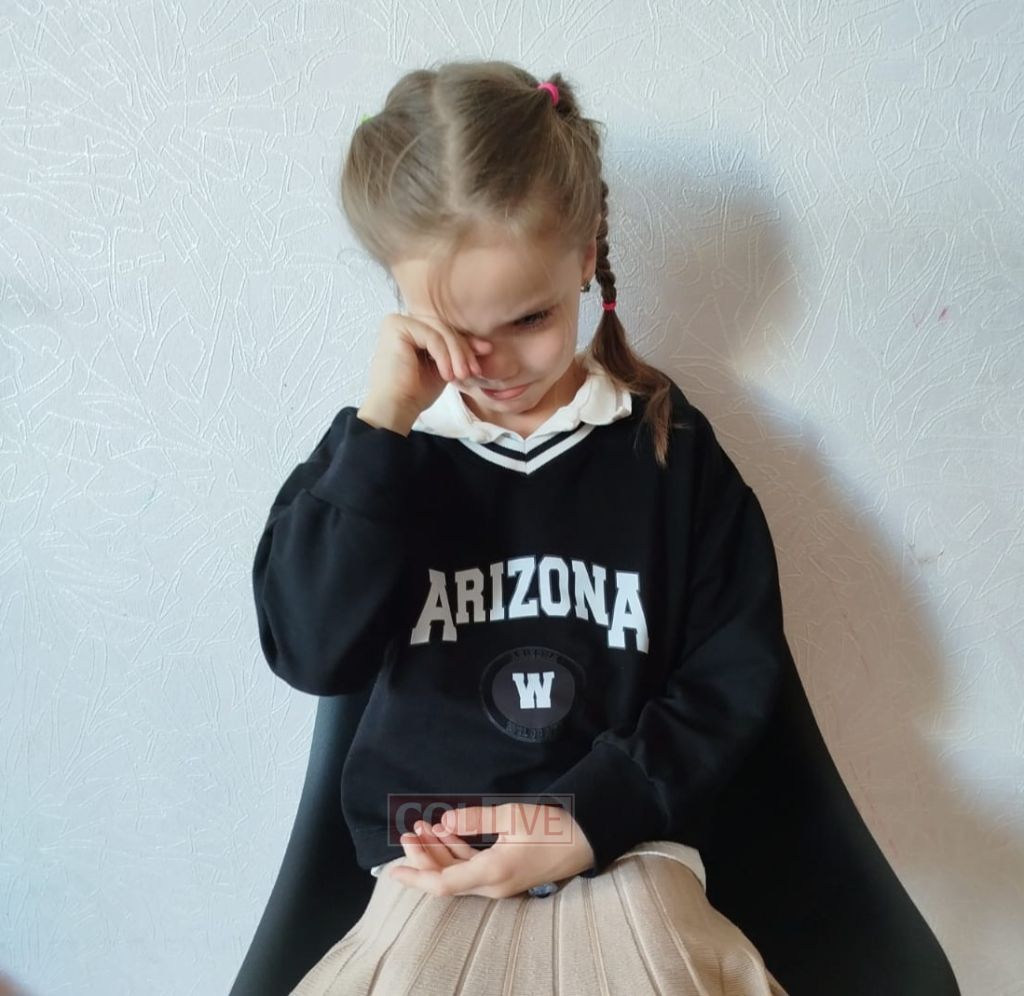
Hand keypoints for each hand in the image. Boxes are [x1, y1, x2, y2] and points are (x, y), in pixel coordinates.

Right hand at [359, 312, 492, 432]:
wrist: (395, 408)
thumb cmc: (415, 392)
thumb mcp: (444, 367)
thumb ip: (457, 352)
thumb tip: (486, 344)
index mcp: (413, 328)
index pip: (445, 329)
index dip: (466, 341)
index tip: (485, 353)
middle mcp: (403, 321)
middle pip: (444, 328)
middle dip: (464, 348)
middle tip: (475, 369)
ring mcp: (398, 321)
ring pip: (441, 331)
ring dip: (457, 354)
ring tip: (463, 376)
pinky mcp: (397, 327)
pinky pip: (432, 337)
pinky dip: (444, 356)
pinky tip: (447, 376)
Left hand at [388, 803, 595, 898]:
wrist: (584, 840)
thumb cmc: (551, 827)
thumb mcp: (513, 816)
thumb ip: (476, 819)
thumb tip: (444, 822)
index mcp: (493, 873)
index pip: (443, 884)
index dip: (416, 876)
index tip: (392, 869)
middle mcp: (492, 885)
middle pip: (446, 879)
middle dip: (423, 857)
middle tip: (408, 831)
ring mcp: (499, 882)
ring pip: (458, 873)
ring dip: (438, 852)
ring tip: (421, 826)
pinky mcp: (504, 875)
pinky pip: (472, 868)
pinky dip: (456, 852)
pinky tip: (445, 831)